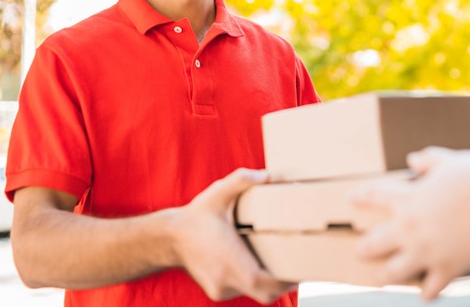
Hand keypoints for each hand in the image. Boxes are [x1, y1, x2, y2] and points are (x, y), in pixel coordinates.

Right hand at [170, 168, 294, 303]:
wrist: (169, 237)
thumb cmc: (197, 216)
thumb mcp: (218, 193)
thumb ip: (241, 180)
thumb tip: (266, 174)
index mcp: (228, 260)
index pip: (264, 283)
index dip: (285, 281)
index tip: (300, 270)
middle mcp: (225, 280)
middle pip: (265, 295)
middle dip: (284, 284)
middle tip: (297, 268)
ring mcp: (220, 289)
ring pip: (255, 294)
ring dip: (269, 282)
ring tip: (282, 263)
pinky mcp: (217, 291)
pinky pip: (243, 291)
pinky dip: (254, 282)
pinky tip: (259, 265)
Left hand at [352, 147, 469, 300]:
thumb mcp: (451, 161)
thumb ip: (430, 160)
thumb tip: (414, 159)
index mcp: (409, 199)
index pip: (374, 197)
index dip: (360, 198)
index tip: (350, 199)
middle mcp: (411, 228)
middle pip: (376, 242)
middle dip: (365, 247)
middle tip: (359, 250)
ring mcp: (427, 252)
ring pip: (395, 271)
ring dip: (386, 276)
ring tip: (380, 279)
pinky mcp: (447, 269)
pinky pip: (432, 287)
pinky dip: (428, 292)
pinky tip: (424, 296)